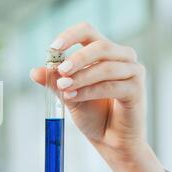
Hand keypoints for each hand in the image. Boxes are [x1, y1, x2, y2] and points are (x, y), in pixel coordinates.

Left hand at [31, 22, 146, 161]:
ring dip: (81, 77)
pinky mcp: (137, 89)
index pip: (87, 31)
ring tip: (64, 88)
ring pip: (106, 66)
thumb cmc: (91, 113)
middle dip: (77, 58)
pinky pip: (112, 85)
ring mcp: (133, 71)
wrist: (108, 139)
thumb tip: (34, 72)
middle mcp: (121, 56)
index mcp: (103, 52)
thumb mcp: (68, 95)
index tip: (53, 48)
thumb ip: (54, 82)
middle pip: (100, 46)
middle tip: (60, 71)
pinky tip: (74, 96)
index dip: (70, 36)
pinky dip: (90, 90)